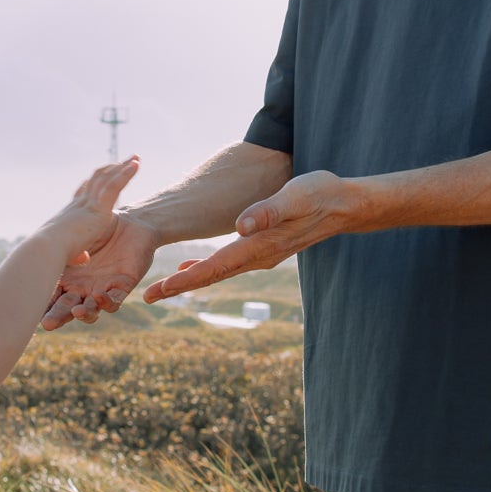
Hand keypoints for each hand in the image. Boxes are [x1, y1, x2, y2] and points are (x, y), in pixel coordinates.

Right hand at [37, 157, 139, 263]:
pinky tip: (136, 165)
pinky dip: (125, 174)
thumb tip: (83, 258)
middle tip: (123, 161)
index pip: (83, 192)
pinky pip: (115, 186)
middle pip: (97, 180)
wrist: (48, 249)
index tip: (99, 174)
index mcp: (72, 213)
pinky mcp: (99, 208)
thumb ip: (77, 255)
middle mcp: (80, 204)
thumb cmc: (54, 255)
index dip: (92, 182)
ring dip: (122, 167)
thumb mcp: (67, 254)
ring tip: (135, 157)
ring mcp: (90, 204)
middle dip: (111, 169)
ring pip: (107, 179)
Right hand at [41, 209, 161, 328]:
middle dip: (57, 317)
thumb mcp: (75, 235)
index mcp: (66, 278)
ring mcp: (100, 290)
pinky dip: (106, 302)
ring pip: (90, 309)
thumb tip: (43, 246)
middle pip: (66, 308)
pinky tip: (98, 297)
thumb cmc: (97, 226)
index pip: (51, 296)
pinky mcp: (121, 287)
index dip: (42, 304)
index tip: (30, 309)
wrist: (129, 222)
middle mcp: (81, 289)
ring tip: (77, 312)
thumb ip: (61, 244)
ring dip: (83, 313)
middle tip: (48, 325)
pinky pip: (114, 300)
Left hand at [143, 170, 361, 300]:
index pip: (215, 266)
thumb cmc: (319, 195)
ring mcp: (260, 255)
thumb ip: (269, 210)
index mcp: (259, 246)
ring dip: (189, 280)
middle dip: (178, 286)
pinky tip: (191, 266)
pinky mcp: (263, 247)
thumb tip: (242, 225)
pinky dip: (206, 267)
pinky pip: (228, 264)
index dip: (185, 279)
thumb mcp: (295, 196)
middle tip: (147, 296)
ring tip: (162, 288)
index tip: (159, 288)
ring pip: (218, 272)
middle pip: (211, 276)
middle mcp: (257, 257)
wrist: (343, 204)